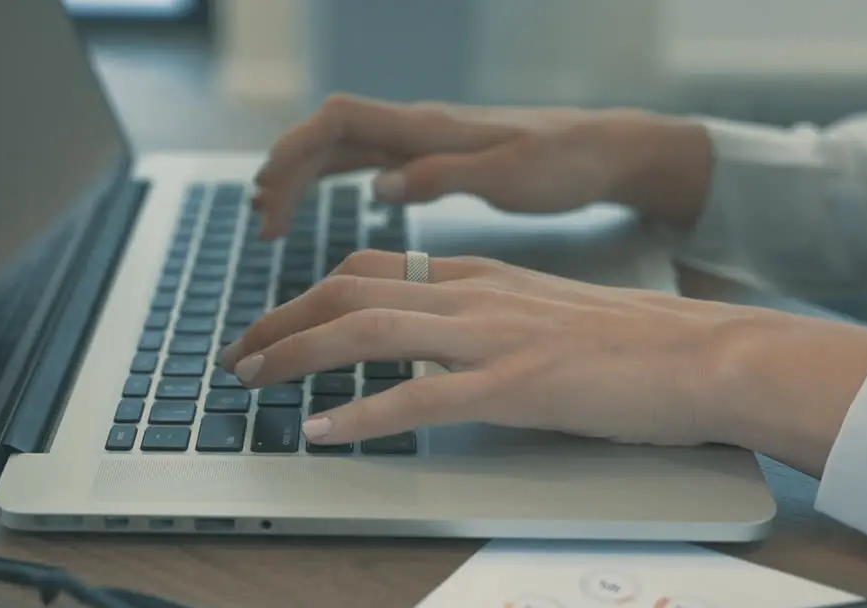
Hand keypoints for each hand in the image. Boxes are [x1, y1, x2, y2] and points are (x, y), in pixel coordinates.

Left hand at [217, 250, 866, 476]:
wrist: (708, 355)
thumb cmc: (636, 343)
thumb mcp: (544, 313)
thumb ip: (486, 319)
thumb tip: (436, 346)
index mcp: (482, 276)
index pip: (372, 268)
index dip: (312, 294)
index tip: (279, 321)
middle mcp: (475, 295)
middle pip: (349, 289)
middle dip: (282, 320)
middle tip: (241, 353)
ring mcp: (492, 338)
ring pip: (367, 333)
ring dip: (298, 356)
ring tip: (254, 381)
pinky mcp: (514, 387)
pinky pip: (417, 399)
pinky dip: (360, 418)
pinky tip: (323, 432)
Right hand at [250, 95, 713, 238]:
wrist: (604, 150)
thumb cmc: (563, 163)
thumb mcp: (508, 176)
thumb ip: (441, 176)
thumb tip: (377, 187)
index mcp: (428, 128)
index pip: (340, 121)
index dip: (296, 150)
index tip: (266, 191)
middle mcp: (417, 129)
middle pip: (329, 137)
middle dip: (287, 175)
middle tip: (262, 227)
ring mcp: (423, 142)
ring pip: (343, 151)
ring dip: (303, 181)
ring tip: (272, 221)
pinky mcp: (433, 158)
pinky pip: (367, 162)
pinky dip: (333, 182)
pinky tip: (324, 205)